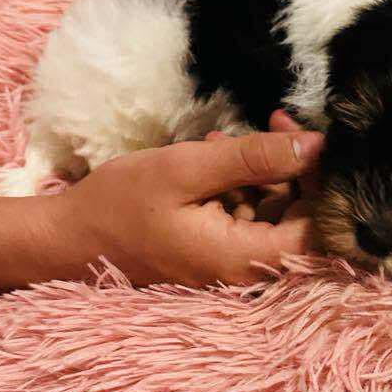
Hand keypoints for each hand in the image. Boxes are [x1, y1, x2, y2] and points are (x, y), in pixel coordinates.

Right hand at [51, 129, 322, 286]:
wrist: (68, 240)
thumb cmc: (120, 204)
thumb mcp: (188, 169)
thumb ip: (255, 159)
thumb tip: (317, 145)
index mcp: (245, 258)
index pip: (319, 226)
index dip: (323, 181)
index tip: (306, 138)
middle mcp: (247, 271)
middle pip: (301, 217)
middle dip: (291, 166)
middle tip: (271, 120)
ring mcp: (232, 264)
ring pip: (274, 213)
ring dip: (261, 172)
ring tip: (221, 141)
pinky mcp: (218, 254)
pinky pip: (248, 218)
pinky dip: (239, 186)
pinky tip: (212, 158)